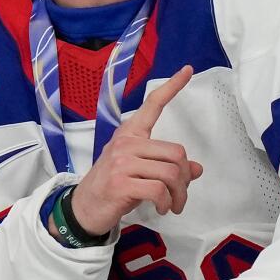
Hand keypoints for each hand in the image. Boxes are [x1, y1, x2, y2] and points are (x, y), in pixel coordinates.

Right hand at [70, 67, 204, 236]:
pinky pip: (158, 189)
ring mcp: (121, 162)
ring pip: (170, 172)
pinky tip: (162, 208)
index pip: (153, 104)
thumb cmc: (113, 187)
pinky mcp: (120, 183)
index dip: (172, 87)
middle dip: (184, 178)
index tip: (188, 70)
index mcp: (130, 133)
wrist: (83, 209)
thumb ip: (166, 166)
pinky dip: (166, 202)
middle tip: (181, 194)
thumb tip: (196, 169)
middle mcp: (126, 142)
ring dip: (179, 194)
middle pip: (176, 153)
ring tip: (174, 204)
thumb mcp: (140, 172)